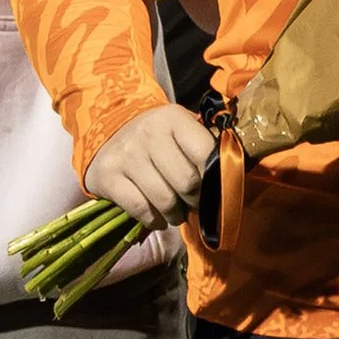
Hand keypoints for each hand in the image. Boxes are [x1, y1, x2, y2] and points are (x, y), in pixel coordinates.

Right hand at [85, 103, 214, 227]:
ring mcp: (126, 154)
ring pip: (164, 200)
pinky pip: (141, 209)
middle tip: (195, 204)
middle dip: (196, 201)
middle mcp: (148, 132)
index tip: (214, 188)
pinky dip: (154, 220)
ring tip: (177, 213)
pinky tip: (157, 217)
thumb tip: (230, 181)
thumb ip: (205, 149)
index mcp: (173, 118)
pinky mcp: (108, 176)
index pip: (205, 154)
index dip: (215, 178)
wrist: (110, 132)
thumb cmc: (159, 139)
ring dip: (176, 214)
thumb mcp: (182, 131)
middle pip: (187, 182)